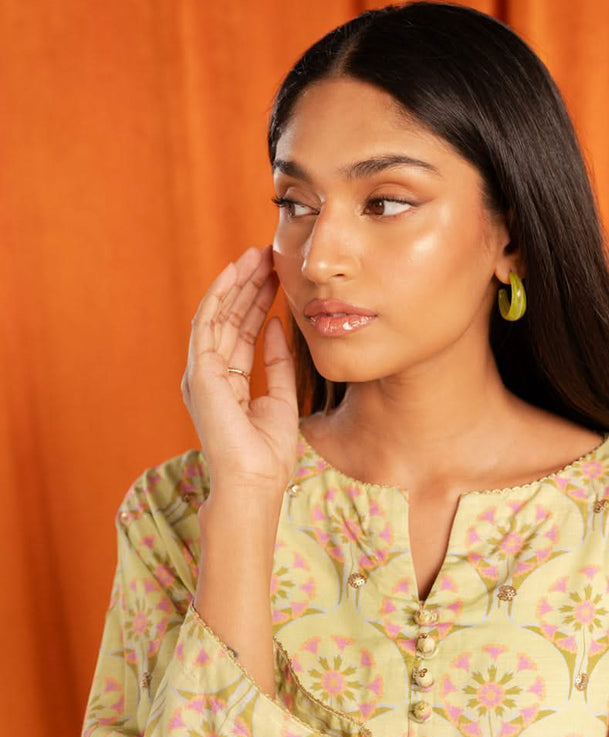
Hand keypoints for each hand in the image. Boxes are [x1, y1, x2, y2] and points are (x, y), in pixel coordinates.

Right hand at [181, 245, 297, 490]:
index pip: (242, 332)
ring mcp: (201, 372)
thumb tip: (275, 325)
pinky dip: (220, 295)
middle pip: (229, 319)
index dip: (257, 302)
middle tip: (267, 255)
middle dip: (248, 286)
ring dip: (236, 283)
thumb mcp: (281, 399)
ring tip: (256, 255)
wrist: (254, 481)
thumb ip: (277, 363)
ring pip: (217, 314)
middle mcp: (209, 374)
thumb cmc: (267, 453)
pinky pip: (207, 323)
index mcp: (227, 383)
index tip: (277, 277)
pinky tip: (237, 273)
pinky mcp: (199, 371)